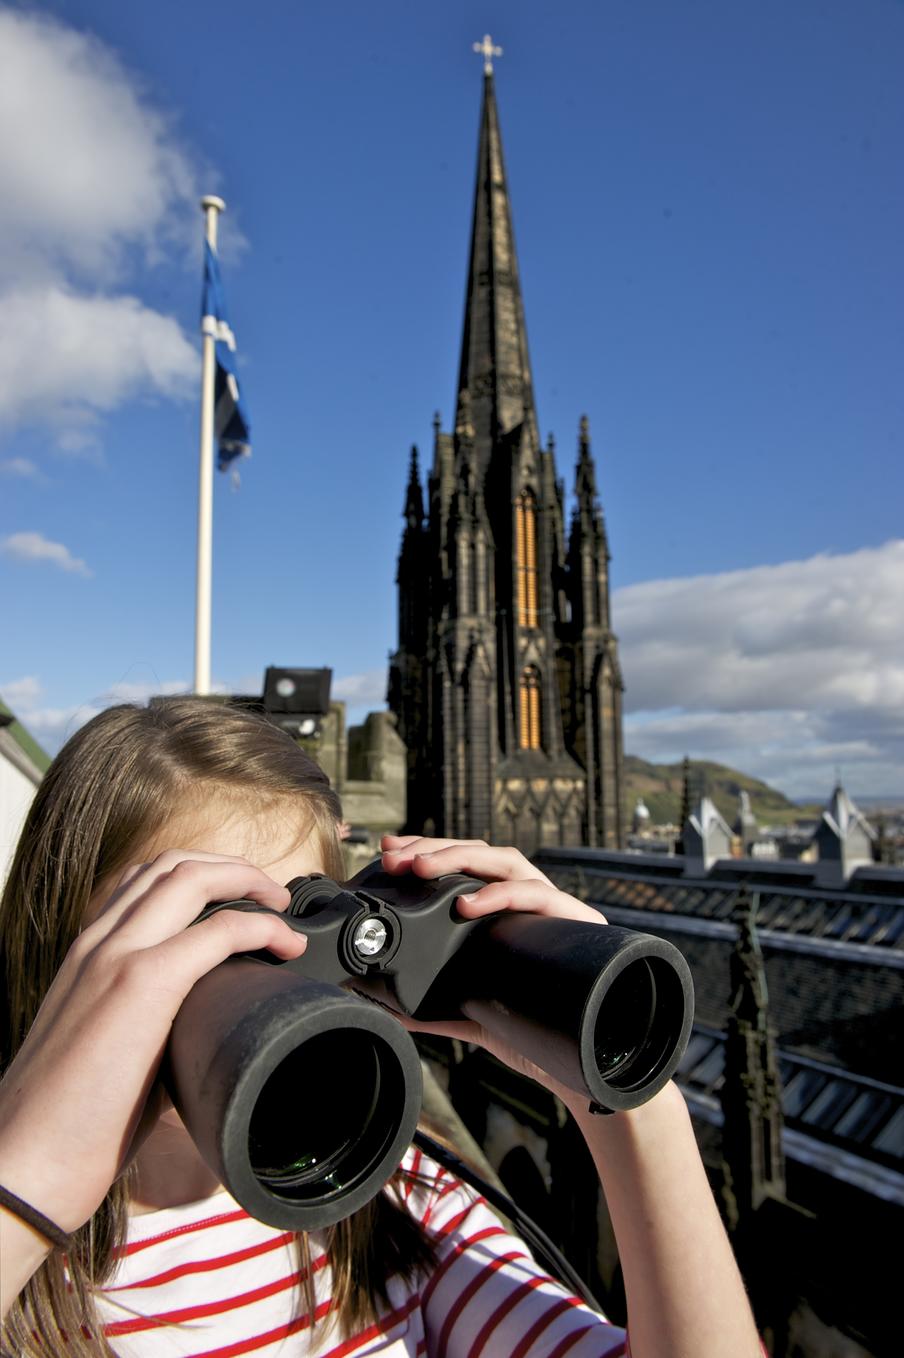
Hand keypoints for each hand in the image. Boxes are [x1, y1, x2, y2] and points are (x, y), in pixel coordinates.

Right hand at [0, 851, 306, 1237]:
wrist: (26, 1160)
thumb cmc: (69, 1122)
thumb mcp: (112, 1046)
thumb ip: (155, 1020)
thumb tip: (207, 1026)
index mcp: (86, 954)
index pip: (142, 882)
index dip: (200, 877)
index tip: (242, 899)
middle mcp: (98, 942)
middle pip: (171, 865)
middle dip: (232, 866)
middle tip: (272, 895)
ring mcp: (116, 956)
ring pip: (188, 876)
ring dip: (246, 880)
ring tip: (279, 908)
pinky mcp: (142, 984)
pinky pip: (216, 931)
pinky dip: (260, 928)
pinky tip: (283, 944)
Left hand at [380, 835, 605, 1098]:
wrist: (590, 1057)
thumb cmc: (538, 1029)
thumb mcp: (476, 1014)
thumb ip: (437, 1007)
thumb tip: (391, 1008)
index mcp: (508, 913)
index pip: (466, 866)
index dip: (428, 852)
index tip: (389, 851)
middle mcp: (532, 902)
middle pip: (482, 855)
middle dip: (435, 850)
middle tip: (395, 858)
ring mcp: (554, 909)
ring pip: (509, 862)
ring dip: (460, 859)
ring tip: (422, 868)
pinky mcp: (577, 924)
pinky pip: (540, 897)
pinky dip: (503, 894)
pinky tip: (469, 903)